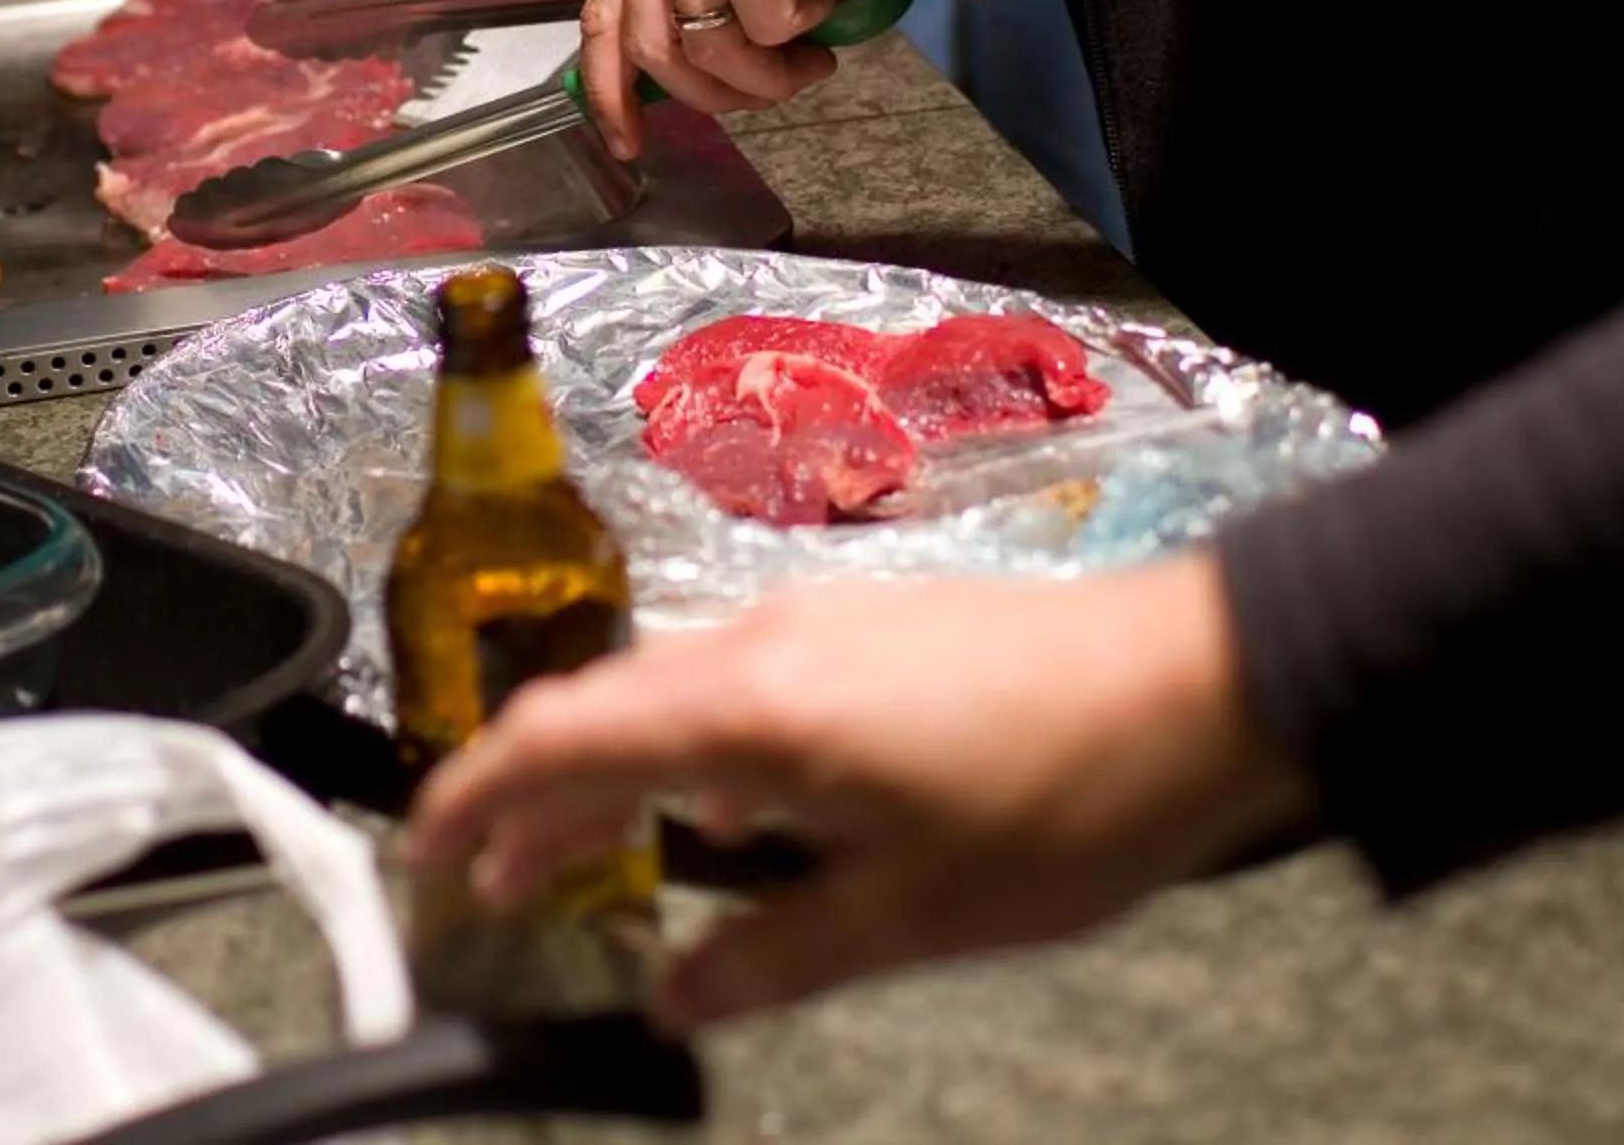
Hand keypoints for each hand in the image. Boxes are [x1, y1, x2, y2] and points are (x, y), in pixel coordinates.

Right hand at [404, 564, 1315, 1030]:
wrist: (1202, 681)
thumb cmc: (1061, 799)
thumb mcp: (914, 913)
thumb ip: (775, 958)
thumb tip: (674, 998)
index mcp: (750, 708)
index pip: (559, 738)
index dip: (472, 796)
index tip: (421, 855)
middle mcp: (762, 643)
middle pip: (599, 710)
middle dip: (526, 796)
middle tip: (483, 882)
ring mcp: (816, 625)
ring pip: (667, 697)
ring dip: (609, 775)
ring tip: (580, 861)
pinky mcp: (866, 629)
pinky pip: (735, 687)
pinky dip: (688, 752)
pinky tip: (725, 819)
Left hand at [579, 0, 915, 157]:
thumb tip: (709, 60)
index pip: (604, 15)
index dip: (609, 90)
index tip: (625, 141)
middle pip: (655, 50)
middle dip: (717, 94)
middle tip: (775, 88)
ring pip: (713, 49)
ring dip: (772, 73)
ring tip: (815, 53)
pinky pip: (767, 27)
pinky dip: (807, 25)